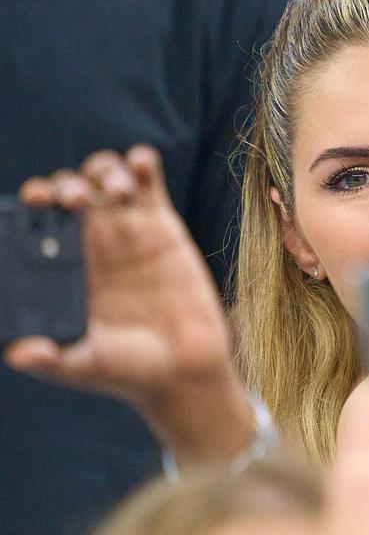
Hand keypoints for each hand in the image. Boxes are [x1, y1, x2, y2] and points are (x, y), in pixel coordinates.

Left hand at [3, 145, 252, 465]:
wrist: (184, 370)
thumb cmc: (126, 371)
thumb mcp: (83, 365)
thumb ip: (52, 358)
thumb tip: (18, 354)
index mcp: (62, 265)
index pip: (38, 219)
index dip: (34, 201)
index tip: (36, 201)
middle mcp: (90, 242)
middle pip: (69, 188)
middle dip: (66, 184)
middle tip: (75, 202)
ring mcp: (127, 231)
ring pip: (104, 178)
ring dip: (103, 172)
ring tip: (115, 192)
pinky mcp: (162, 227)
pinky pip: (149, 185)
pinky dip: (141, 164)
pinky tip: (139, 163)